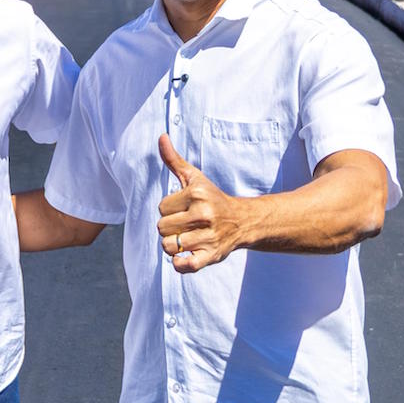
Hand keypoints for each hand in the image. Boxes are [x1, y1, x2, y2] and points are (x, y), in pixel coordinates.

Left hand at [157, 134, 244, 272]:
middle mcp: (204, 214)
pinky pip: (185, 266)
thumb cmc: (211, 198)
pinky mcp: (211, 256)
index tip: (183, 208)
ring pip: (168, 246)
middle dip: (169, 227)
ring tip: (186, 238)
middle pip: (162, 227)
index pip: (161, 207)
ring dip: (173, 245)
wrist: (242, 221)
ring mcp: (208, 237)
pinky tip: (184, 256)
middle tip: (185, 225)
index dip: (169, 209)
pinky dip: (180, 264)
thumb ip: (174, 159)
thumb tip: (161, 137)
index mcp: (197, 194)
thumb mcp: (194, 177)